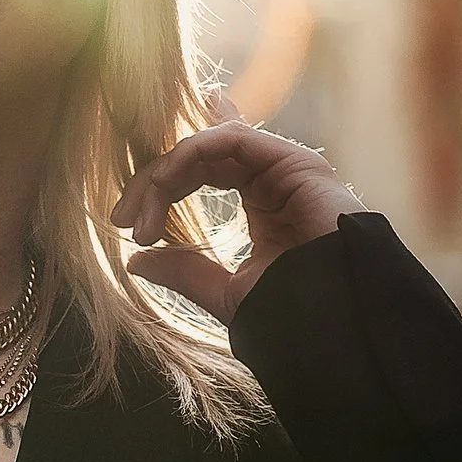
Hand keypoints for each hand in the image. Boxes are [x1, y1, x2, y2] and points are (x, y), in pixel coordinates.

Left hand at [117, 92, 360, 324]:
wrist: (339, 322)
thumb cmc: (296, 314)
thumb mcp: (226, 293)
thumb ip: (185, 272)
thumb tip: (136, 261)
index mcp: (263, 202)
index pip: (208, 167)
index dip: (162, 181)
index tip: (124, 220)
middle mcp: (273, 177)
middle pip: (198, 158)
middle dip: (151, 184)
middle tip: (121, 221)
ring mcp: (285, 165)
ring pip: (207, 146)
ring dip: (163, 176)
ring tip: (139, 219)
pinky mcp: (292, 159)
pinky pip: (228, 139)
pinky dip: (187, 159)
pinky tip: (163, 191)